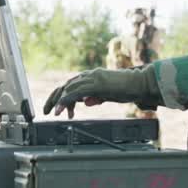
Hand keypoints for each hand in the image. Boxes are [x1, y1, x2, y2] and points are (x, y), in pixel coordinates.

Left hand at [42, 67, 160, 117]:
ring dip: (58, 101)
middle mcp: (89, 75)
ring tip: (54, 113)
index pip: (72, 85)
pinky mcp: (95, 84)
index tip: (58, 109)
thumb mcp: (108, 95)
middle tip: (47, 111)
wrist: (139, 83)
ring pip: (68, 88)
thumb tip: (86, 102)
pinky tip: (61, 110)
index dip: (62, 97)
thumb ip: (96, 97)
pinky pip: (75, 93)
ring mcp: (92, 78)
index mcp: (92, 77)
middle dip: (54, 98)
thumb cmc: (127, 89)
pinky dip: (65, 101)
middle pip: (66, 85)